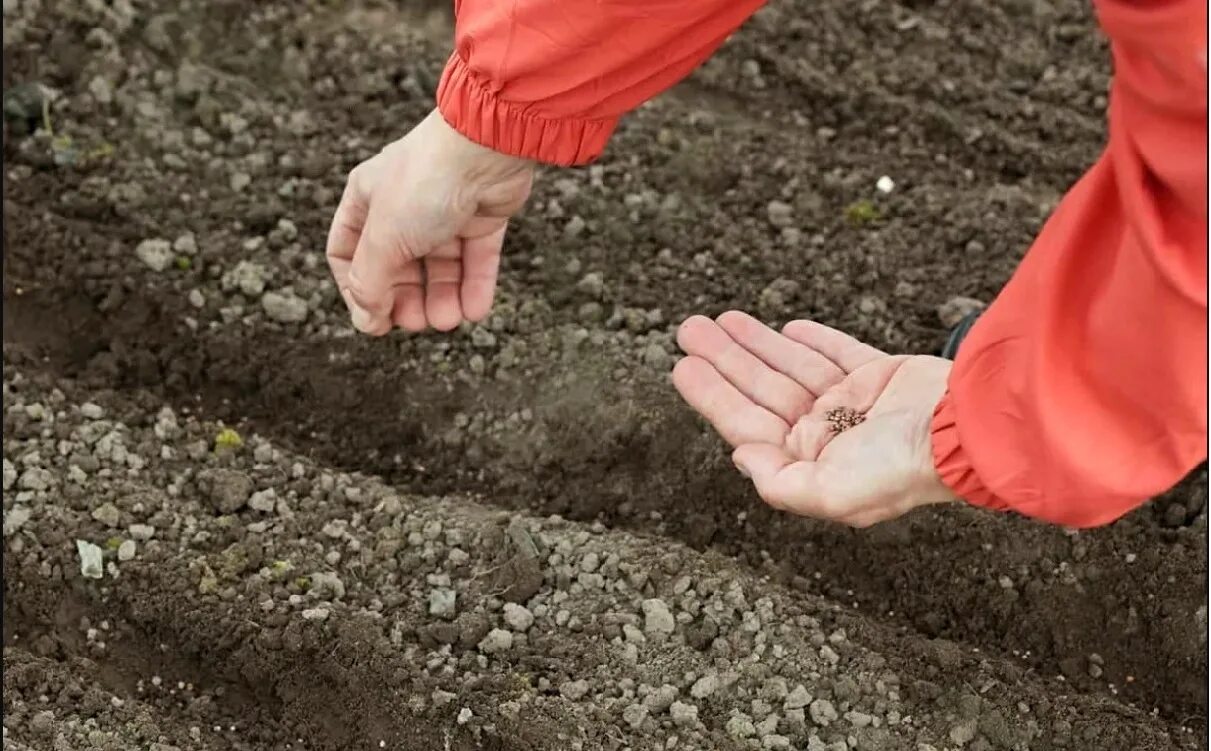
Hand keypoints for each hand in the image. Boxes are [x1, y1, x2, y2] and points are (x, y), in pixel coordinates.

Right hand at [326, 110, 534, 334]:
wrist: (486, 148)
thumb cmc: (425, 182)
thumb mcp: (383, 239)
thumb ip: (371, 284)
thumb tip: (367, 321)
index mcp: (367, 200)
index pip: (349, 254)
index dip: (358, 290)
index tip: (373, 319)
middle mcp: (403, 205)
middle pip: (398, 267)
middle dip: (406, 299)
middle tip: (417, 323)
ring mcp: (444, 211)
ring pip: (439, 268)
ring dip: (443, 299)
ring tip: (449, 320)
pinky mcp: (481, 217)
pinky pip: (475, 260)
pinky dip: (474, 287)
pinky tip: (475, 311)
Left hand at [673, 312, 956, 526]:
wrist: (967, 430)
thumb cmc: (901, 468)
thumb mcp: (832, 494)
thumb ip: (780, 482)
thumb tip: (740, 456)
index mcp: (810, 463)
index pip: (747, 424)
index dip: (712, 394)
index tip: (683, 366)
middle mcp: (828, 434)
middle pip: (761, 390)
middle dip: (724, 360)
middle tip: (689, 329)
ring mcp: (855, 404)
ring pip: (791, 367)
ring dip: (756, 343)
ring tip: (720, 318)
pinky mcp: (882, 376)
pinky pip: (837, 353)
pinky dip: (812, 340)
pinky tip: (786, 327)